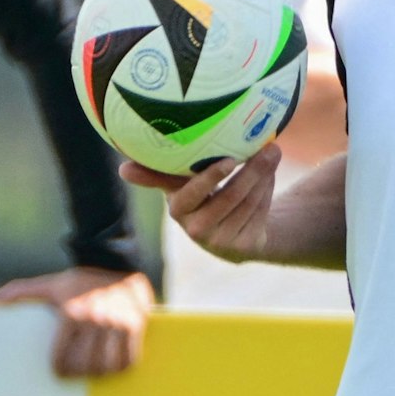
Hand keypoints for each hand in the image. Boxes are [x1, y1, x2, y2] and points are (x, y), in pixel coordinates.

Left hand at [0, 266, 151, 377]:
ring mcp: (117, 324)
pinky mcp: (135, 325)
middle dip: (78, 372)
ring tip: (93, 368)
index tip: (58, 369)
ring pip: (107, 366)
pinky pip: (129, 359)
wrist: (113, 261)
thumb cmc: (76, 279)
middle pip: (85, 365)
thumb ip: (21, 292)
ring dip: (99, 372)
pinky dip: (121, 366)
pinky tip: (113, 363)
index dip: (58, 369)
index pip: (62, 358)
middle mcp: (95, 320)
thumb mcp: (48, 284)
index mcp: (71, 314)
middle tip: (75, 370)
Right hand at [121, 145, 281, 261]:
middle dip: (251, 171)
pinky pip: (260, 213)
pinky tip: (270, 174)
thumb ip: (156, 174)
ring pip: (248, 203)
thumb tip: (122, 169)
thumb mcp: (179, 186)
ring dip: (263, 176)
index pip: (192, 194)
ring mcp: (222, 241)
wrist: (230, 234)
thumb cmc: (201, 197)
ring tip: (272, 153)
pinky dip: (268, 191)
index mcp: (178, 210)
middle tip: (268, 147)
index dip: (210, 178)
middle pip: (229, 197)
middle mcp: (197, 230)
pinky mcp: (244, 247)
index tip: (227, 160)